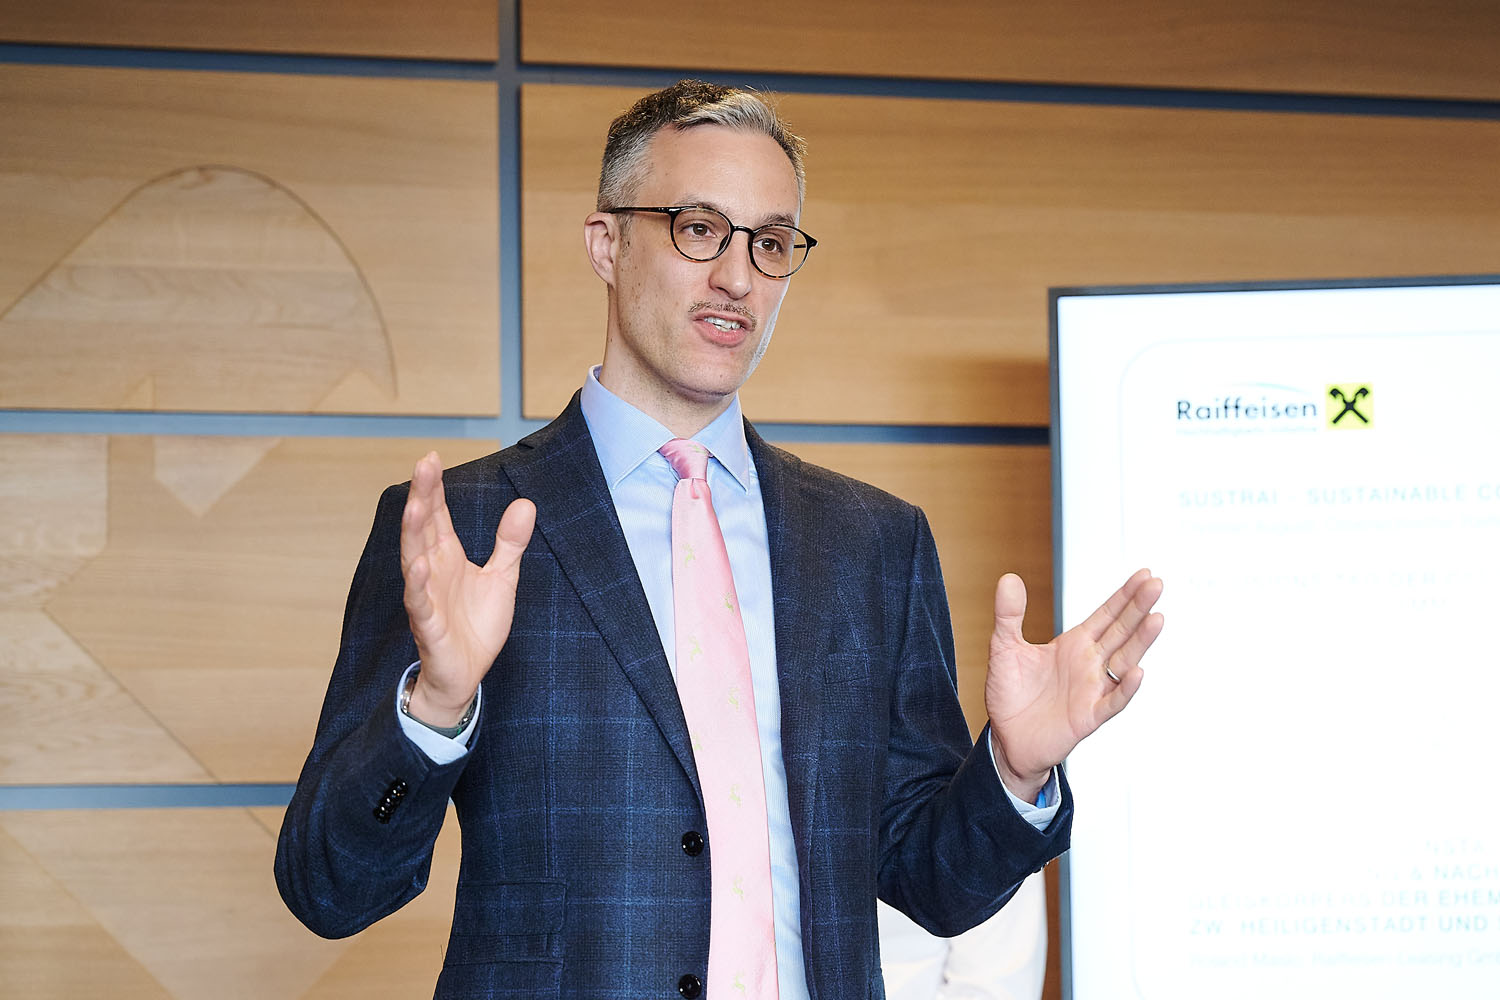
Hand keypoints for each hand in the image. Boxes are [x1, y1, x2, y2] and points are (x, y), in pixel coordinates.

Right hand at [400, 452, 535, 725]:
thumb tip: (525, 503)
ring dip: (413, 533)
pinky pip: (420, 604)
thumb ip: (510, 543)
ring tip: (416, 505)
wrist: (466, 674)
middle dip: (422, 497)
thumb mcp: (502, 578)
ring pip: (414, 560)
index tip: (431, 457)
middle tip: (423, 464)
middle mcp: (431, 572)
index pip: (437, 516)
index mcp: (447, 558)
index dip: (433, 488)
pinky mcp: (429, 627)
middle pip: (423, 528)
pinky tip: (418, 566)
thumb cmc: (476, 625)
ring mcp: (427, 598)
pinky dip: (417, 586)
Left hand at [985, 569, 1163, 800]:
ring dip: (1141, 641)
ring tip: (1157, 618)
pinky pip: (1112, 701)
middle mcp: (1089, 664)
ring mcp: (1093, 689)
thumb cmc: (1010, 694)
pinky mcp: (1088, 716)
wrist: (1007, 739)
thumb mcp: (1004, 648)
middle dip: (1138, 608)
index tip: (1144, 574)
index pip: (1106, 615)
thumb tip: (1009, 578)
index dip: (1124, 596)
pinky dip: (1126, 689)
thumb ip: (1009, 615)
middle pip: (1121, 631)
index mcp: (1074, 645)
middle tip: (1157, 584)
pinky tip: (1137, 672)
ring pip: (1124, 661)